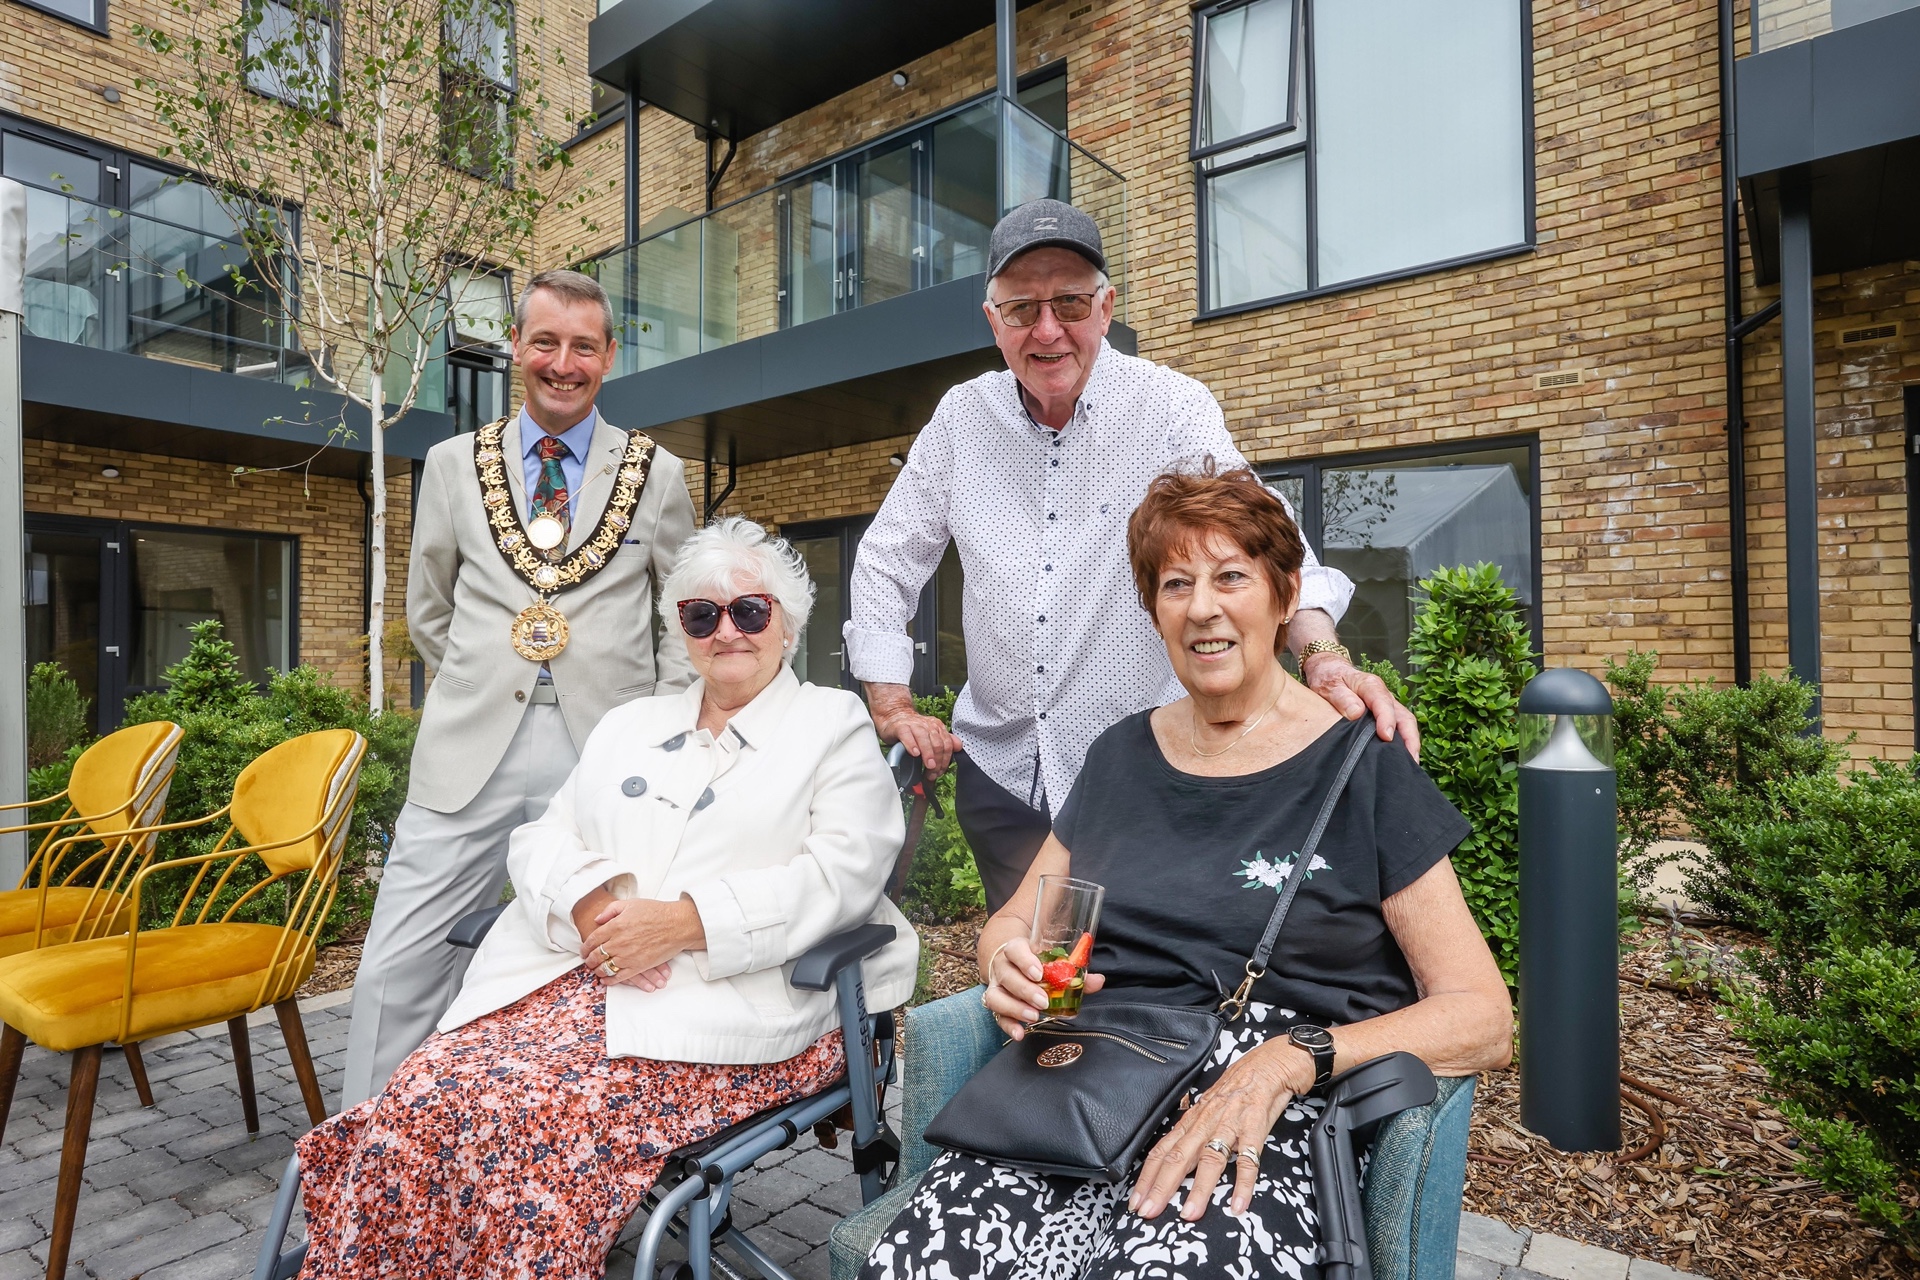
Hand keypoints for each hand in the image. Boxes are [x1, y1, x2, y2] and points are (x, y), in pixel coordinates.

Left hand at [578, 895, 704, 986]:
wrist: (677, 924)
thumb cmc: (656, 912)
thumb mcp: (631, 904)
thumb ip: (611, 910)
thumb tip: (597, 920)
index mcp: (615, 926)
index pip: (592, 940)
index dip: (585, 947)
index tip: (584, 950)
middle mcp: (618, 942)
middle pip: (596, 955)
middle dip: (589, 960)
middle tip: (588, 961)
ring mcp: (628, 956)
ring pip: (605, 968)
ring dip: (597, 970)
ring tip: (596, 970)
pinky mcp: (638, 966)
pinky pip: (619, 977)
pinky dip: (610, 980)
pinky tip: (606, 980)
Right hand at [866, 682, 962, 775]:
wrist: (895, 716)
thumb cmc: (914, 729)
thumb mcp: (932, 734)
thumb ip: (946, 740)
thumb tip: (959, 747)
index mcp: (937, 727)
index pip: (947, 745)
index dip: (945, 760)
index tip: (940, 772)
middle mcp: (927, 725)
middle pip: (937, 744)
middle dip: (937, 761)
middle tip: (933, 773)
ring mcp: (914, 725)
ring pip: (924, 739)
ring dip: (928, 754)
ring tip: (929, 766)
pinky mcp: (901, 727)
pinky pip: (908, 736)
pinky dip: (912, 745)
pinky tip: (914, 753)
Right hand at [980, 937, 1104, 1039]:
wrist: (1013, 964)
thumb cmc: (1036, 962)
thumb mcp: (1053, 961)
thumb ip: (1075, 971)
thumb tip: (1098, 981)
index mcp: (1017, 950)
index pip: (1014, 950)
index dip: (1024, 960)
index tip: (1038, 972)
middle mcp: (1003, 967)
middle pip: (1007, 975)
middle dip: (1024, 989)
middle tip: (1043, 1001)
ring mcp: (997, 986)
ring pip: (996, 996)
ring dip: (1014, 1007)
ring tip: (1033, 1016)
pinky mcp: (997, 1004)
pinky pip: (998, 1016)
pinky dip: (1008, 1025)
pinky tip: (1020, 1033)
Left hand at [1129, 1041, 1315, 1221]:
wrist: (1267, 1065)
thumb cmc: (1236, 1090)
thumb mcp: (1208, 1110)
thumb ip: (1192, 1133)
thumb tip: (1172, 1160)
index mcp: (1192, 1122)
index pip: (1162, 1152)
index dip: (1147, 1178)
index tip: (1135, 1202)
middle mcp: (1206, 1123)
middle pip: (1179, 1157)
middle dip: (1161, 1187)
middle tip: (1148, 1212)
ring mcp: (1230, 1125)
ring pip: (1210, 1158)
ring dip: (1199, 1188)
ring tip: (1189, 1213)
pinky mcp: (1255, 1127)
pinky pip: (1250, 1158)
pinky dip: (1244, 1183)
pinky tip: (1238, 1204)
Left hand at [1302, 653, 1419, 758]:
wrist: (1329, 670)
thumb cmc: (1329, 678)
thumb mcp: (1330, 686)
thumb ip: (1342, 698)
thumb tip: (1356, 713)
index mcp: (1370, 685)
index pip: (1383, 703)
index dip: (1387, 720)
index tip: (1386, 737)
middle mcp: (1383, 694)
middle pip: (1403, 716)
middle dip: (1409, 737)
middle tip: (1409, 759)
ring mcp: (1387, 704)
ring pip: (1405, 723)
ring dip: (1410, 742)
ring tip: (1410, 763)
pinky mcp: (1385, 713)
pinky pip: (1399, 726)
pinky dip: (1403, 741)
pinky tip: (1402, 756)